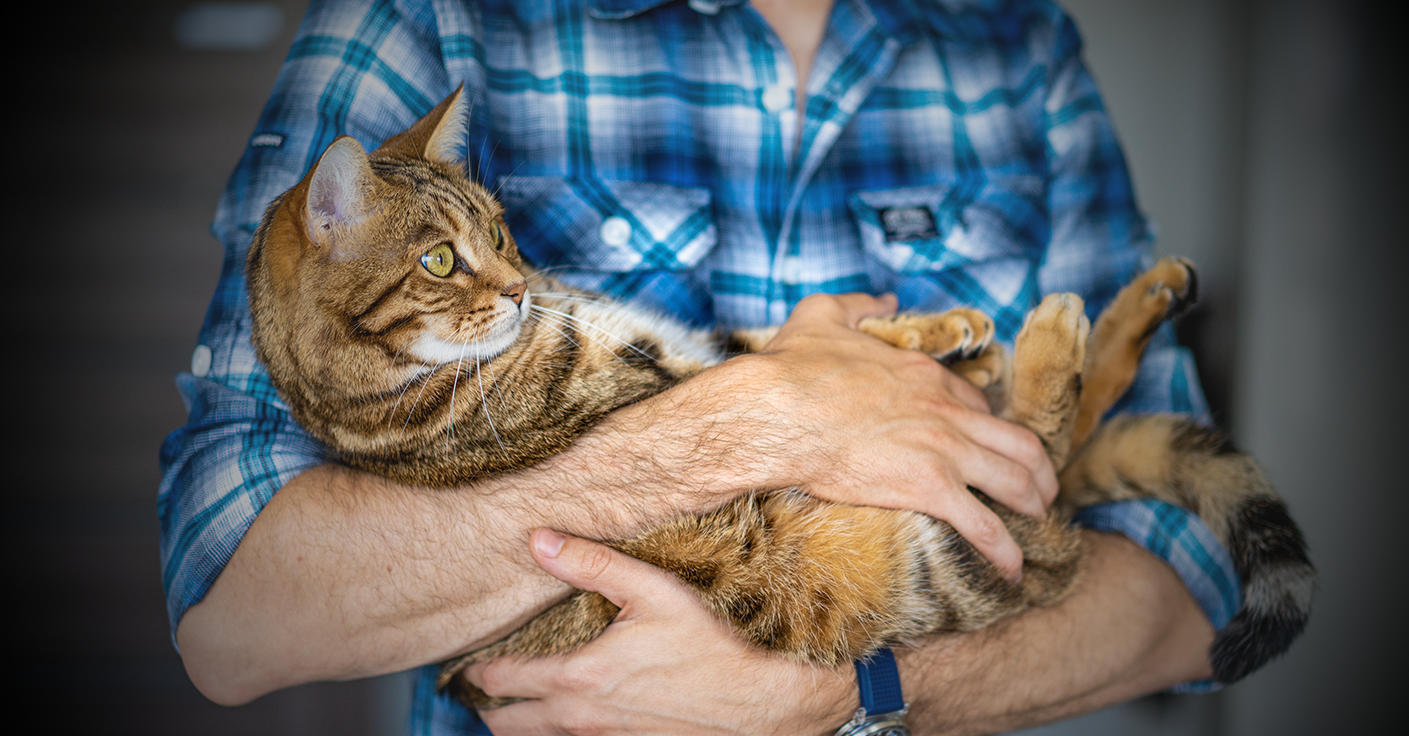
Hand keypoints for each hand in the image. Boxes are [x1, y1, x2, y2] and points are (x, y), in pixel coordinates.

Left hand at [466, 530, 856, 734]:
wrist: (759, 703)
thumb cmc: (709, 646)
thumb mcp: (652, 591)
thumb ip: (590, 564)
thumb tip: (538, 539)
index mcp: (578, 677)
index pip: (503, 680)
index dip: (481, 672)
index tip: (472, 663)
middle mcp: (580, 720)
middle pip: (506, 726)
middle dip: (491, 708)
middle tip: (484, 691)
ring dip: (521, 729)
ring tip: (516, 711)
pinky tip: (567, 723)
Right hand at [723, 293, 1056, 580]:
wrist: (773, 412)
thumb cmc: (790, 368)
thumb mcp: (823, 314)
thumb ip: (859, 302)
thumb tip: (884, 297)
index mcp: (926, 375)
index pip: (979, 404)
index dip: (992, 429)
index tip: (991, 448)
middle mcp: (946, 410)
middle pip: (1019, 443)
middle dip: (1040, 471)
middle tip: (1042, 492)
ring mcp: (943, 449)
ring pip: (1016, 481)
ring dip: (1035, 507)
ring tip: (1038, 527)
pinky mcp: (928, 487)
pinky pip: (985, 525)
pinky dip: (1007, 551)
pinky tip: (1013, 572)